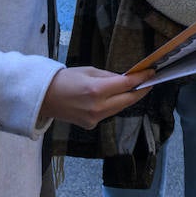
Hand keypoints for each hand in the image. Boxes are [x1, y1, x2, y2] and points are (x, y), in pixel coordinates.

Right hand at [39, 66, 153, 129]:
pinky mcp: (91, 125)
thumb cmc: (65, 79)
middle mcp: (98, 107)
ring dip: (127, 99)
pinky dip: (113, 105)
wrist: (45, 97)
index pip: (126, 85)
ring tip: (134, 89)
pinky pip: (108, 114)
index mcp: (96, 90)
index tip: (150, 73)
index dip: (141, 79)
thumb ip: (109, 76)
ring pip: (119, 108)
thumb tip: (125, 79)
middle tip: (148, 83)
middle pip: (128, 100)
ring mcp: (95, 118)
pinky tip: (113, 98)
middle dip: (140, 91)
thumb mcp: (89, 71)